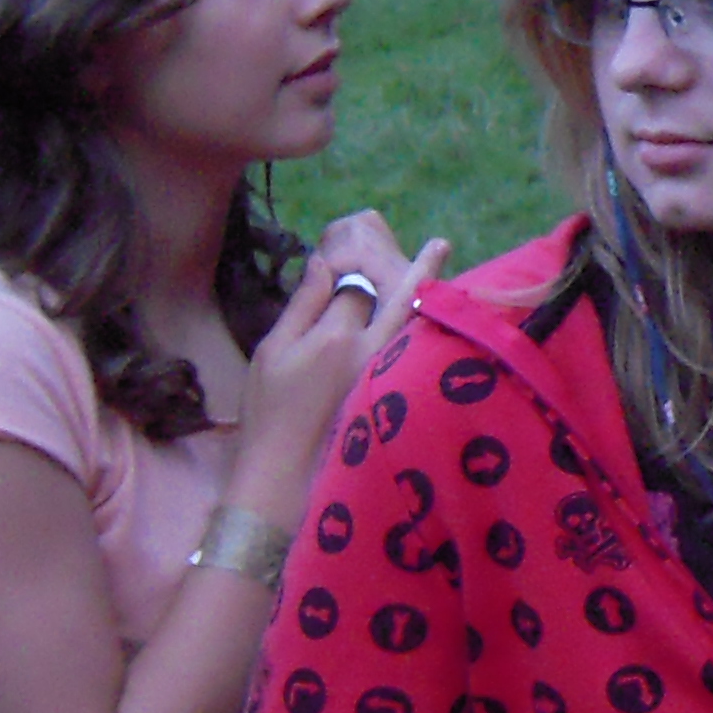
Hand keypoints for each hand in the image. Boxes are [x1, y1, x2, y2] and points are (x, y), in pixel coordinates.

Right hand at [226, 214, 448, 517]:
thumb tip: (324, 264)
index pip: (357, 288)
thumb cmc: (269, 409)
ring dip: (427, 302)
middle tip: (443, 243)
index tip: (340, 270)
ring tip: (443, 271)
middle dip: (422, 270)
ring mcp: (386, 377)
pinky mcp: (392, 398)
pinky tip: (427, 323)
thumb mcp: (272, 350)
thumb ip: (303, 305)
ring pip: (414, 328)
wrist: (283, 469)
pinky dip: (420, 334)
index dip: (349, 274)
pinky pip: (412, 355)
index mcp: (337, 338)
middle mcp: (371, 354)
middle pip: (403, 302)